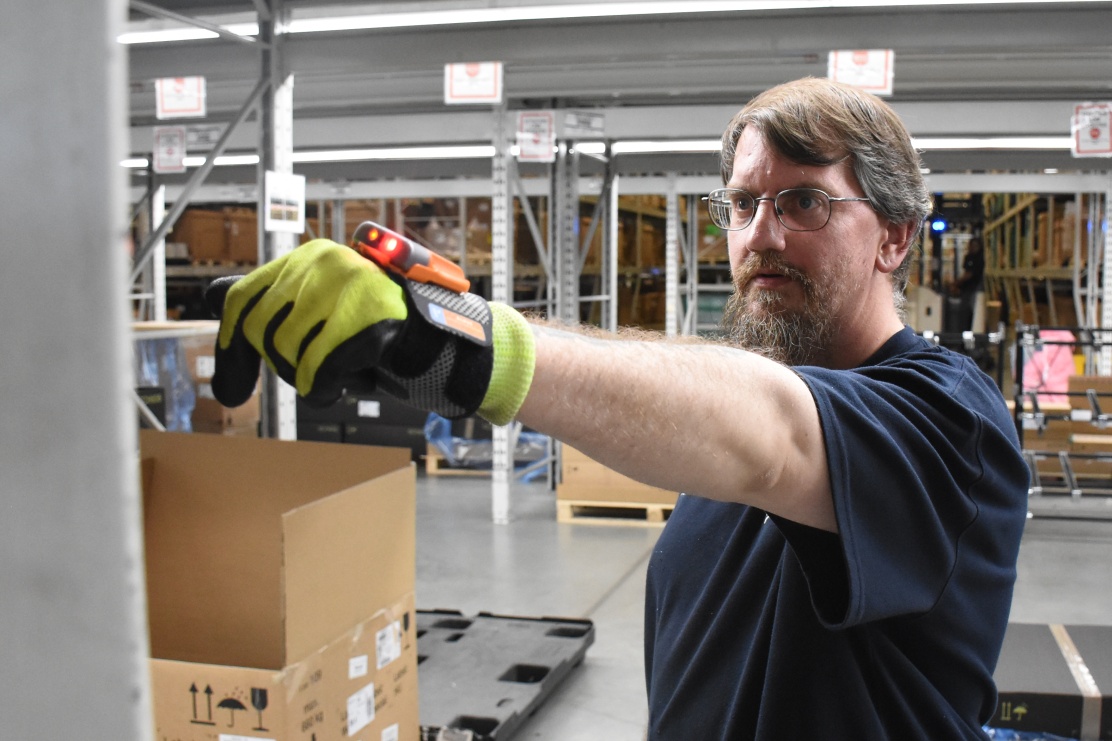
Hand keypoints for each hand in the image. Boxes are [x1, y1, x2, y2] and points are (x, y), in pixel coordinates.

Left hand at [207, 239, 534, 423]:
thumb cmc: (382, 334)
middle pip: (261, 330)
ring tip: (335, 377)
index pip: (243, 300)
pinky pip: (319, 368)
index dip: (231, 350)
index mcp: (309, 257)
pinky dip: (325, 388)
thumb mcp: (320, 315)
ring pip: (287, 352)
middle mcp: (324, 260)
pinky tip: (341, 388)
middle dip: (279, 367)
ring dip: (307, 379)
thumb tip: (209, 297)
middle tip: (309, 380)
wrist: (447, 345)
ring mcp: (350, 285)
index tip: (229, 390)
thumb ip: (270, 303)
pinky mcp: (371, 317)